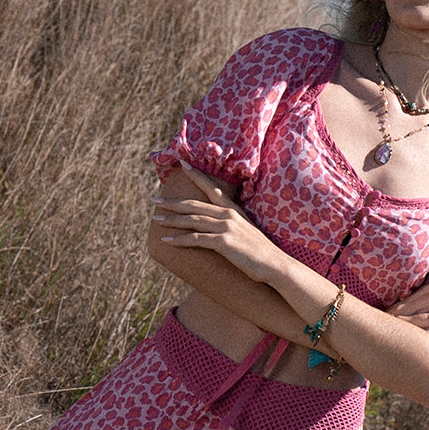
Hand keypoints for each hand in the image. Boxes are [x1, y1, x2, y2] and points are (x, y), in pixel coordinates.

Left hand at [152, 163, 286, 284]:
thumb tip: (216, 226)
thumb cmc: (259, 252)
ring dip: (172, 219)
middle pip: (194, 205)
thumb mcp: (245, 232)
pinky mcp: (224, 242)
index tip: (182, 165)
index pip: (212, 188)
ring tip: (156, 219)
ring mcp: (226, 228)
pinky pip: (196, 239)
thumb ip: (231, 225)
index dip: (196, 175)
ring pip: (192, 220)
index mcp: (233, 210)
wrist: (274, 264)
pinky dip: (180, 239)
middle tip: (154, 200)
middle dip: (172, 202)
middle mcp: (228, 215)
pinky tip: (166, 240)